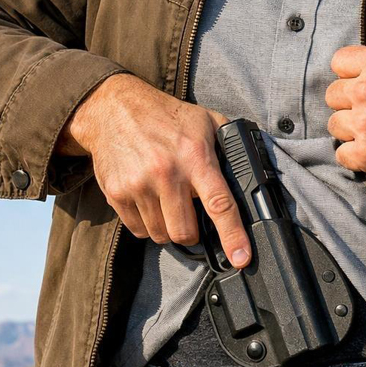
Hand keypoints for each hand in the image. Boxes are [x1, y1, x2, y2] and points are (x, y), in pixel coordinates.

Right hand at [57, 74, 251, 266]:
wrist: (114, 108)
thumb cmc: (166, 116)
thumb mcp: (207, 121)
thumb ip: (229, 147)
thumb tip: (251, 173)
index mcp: (195, 158)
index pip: (219, 204)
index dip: (233, 236)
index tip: (241, 258)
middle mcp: (166, 174)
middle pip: (185, 232)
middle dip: (193, 232)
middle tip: (193, 216)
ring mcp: (138, 186)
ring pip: (161, 235)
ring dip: (169, 227)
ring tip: (169, 204)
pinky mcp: (116, 194)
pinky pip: (138, 230)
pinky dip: (148, 224)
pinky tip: (151, 202)